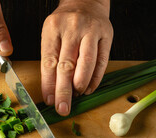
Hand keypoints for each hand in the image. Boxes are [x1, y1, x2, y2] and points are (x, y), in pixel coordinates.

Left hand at [41, 0, 112, 115]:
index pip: (49, 62)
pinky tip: (89, 88)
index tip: (49, 101)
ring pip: (86, 63)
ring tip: (77, 96)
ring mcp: (91, 31)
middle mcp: (72, 28)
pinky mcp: (107, 35)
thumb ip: (51, 60)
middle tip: (62, 108)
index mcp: (53, 29)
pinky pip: (102, 61)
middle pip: (66, 65)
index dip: (49, 84)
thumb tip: (51, 91)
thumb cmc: (65, 24)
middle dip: (64, 91)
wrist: (86, 2)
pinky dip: (95, 78)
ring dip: (81, 84)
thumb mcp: (51, 35)